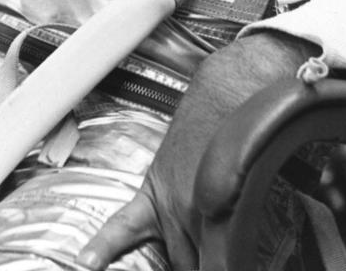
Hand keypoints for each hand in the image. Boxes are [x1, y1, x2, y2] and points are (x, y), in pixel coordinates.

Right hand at [77, 32, 316, 269]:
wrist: (231, 92)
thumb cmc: (256, 136)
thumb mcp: (262, 186)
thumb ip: (250, 223)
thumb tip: (247, 250)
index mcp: (224, 218)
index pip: (221, 266)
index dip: (226, 267)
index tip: (229, 266)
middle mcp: (193, 216)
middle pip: (196, 265)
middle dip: (207, 263)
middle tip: (212, 255)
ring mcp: (170, 205)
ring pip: (174, 257)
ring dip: (182, 261)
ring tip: (188, 254)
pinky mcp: (152, 192)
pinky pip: (121, 225)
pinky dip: (102, 246)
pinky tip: (84, 264)